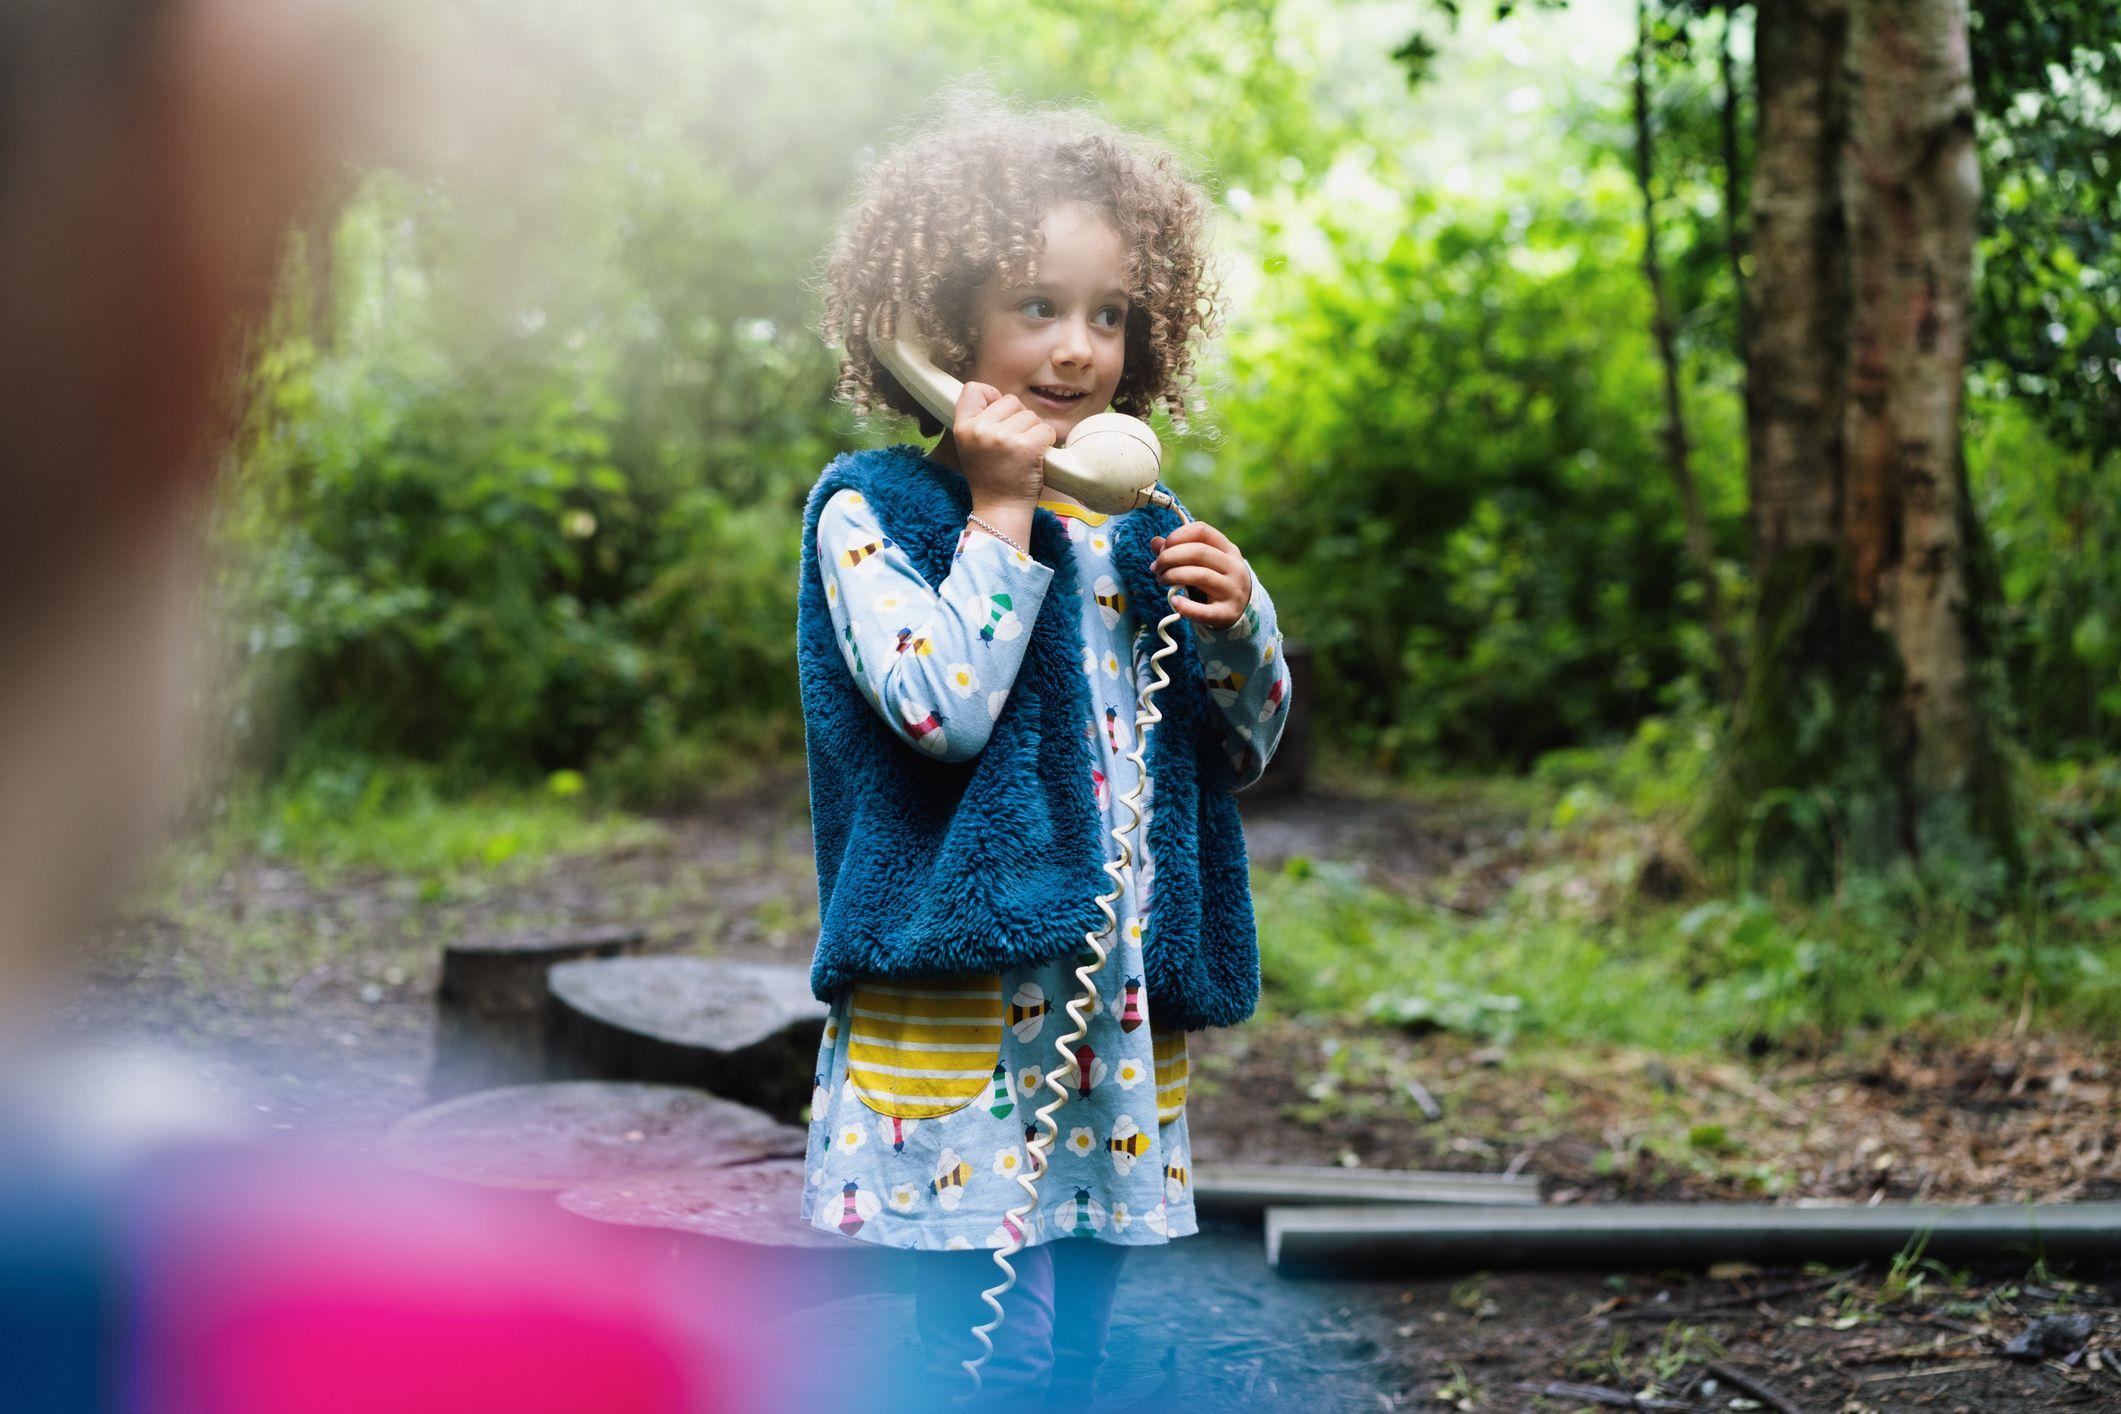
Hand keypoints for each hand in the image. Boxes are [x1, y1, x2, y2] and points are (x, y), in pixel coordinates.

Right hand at [953, 381, 1053, 505]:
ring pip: (1031, 415)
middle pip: (1011, 400)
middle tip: (1013, 444)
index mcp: (963, 427)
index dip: (991, 397)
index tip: (998, 416)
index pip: (974, 388)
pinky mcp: (1026, 446)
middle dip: (1018, 418)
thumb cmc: (990, 478)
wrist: (1000, 509)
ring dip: (1033, 431)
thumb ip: (979, 421)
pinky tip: (1037, 456)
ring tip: (1023, 453)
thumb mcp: (971, 446)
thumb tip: (998, 397)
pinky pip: (1046, 429)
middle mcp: (980, 429)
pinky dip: (1047, 441)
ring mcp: (1003, 437)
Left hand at [1150, 521, 1252, 629]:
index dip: (1177, 536)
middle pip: (1198, 552)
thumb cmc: (1213, 581)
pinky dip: (1186, 606)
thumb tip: (1155, 542)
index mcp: (1228, 549)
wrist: (1238, 609)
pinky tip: (1174, 601)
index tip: (1163, 548)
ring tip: (1161, 580)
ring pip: (1200, 576)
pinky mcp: (1227, 614)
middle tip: (1155, 567)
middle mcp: (1234, 567)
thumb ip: (1178, 550)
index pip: (1202, 531)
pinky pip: (1204, 610)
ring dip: (1172, 575)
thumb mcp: (1201, 563)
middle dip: (1169, 557)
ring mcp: (1232, 590)